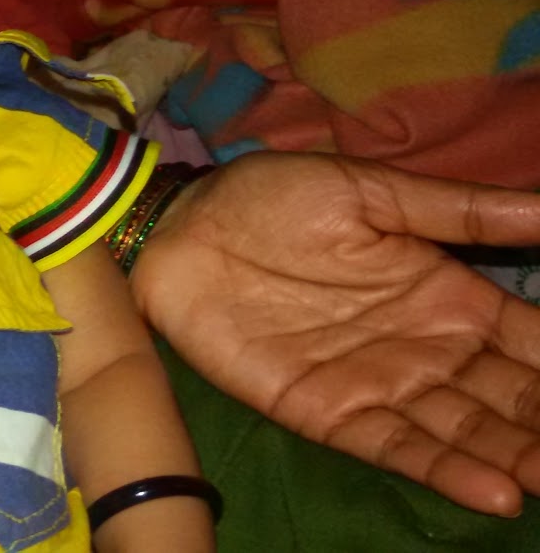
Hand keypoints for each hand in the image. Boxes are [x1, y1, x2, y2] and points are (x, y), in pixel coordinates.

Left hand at [133, 151, 539, 515]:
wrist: (182, 225)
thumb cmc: (274, 200)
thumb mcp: (376, 193)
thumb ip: (464, 212)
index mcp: (446, 295)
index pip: (531, 343)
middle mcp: (426, 349)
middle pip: (509, 399)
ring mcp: (379, 384)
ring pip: (466, 433)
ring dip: (516, 458)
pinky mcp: (326, 412)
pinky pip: (396, 448)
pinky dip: (446, 472)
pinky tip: (498, 492)